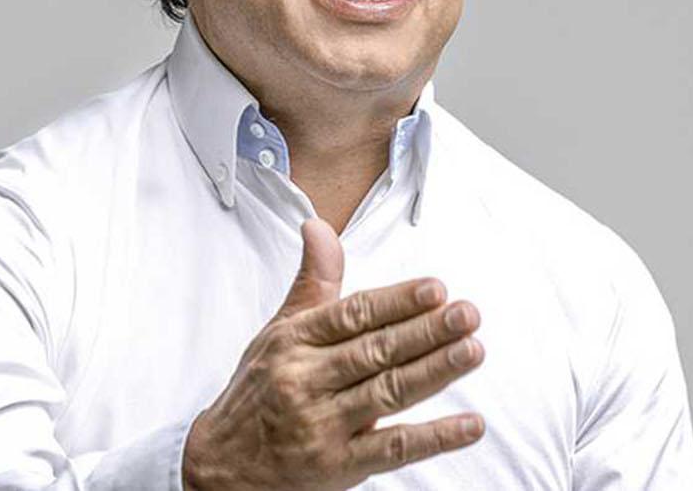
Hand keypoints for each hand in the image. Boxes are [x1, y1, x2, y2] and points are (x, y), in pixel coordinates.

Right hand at [182, 217, 484, 489]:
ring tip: (472, 351)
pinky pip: (392, 449)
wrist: (219, 467)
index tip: (435, 289)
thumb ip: (312, 283)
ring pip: (387, 393)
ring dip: (434, 372)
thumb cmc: (256, 392)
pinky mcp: (337, 465)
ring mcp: (322, 425)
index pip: (352, 315)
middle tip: (467, 314)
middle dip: (425, 331)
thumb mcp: (277, 332)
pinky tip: (468, 425)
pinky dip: (434, 437)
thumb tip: (318, 227)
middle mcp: (306, 380)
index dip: (396, 301)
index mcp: (294, 341)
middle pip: (375, 351)